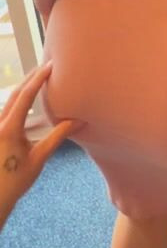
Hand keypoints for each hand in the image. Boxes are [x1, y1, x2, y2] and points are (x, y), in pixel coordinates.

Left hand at [0, 63, 81, 223]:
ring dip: (23, 89)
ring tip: (38, 80)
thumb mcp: (39, 157)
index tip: (50, 66)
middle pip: (14, 94)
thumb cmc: (16, 181)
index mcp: (9, 129)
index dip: (39, 79)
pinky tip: (27, 103)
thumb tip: (79, 121)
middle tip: (46, 67)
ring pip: (8, 102)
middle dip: (30, 78)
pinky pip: (6, 112)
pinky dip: (18, 102)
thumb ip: (58, 136)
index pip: (25, 96)